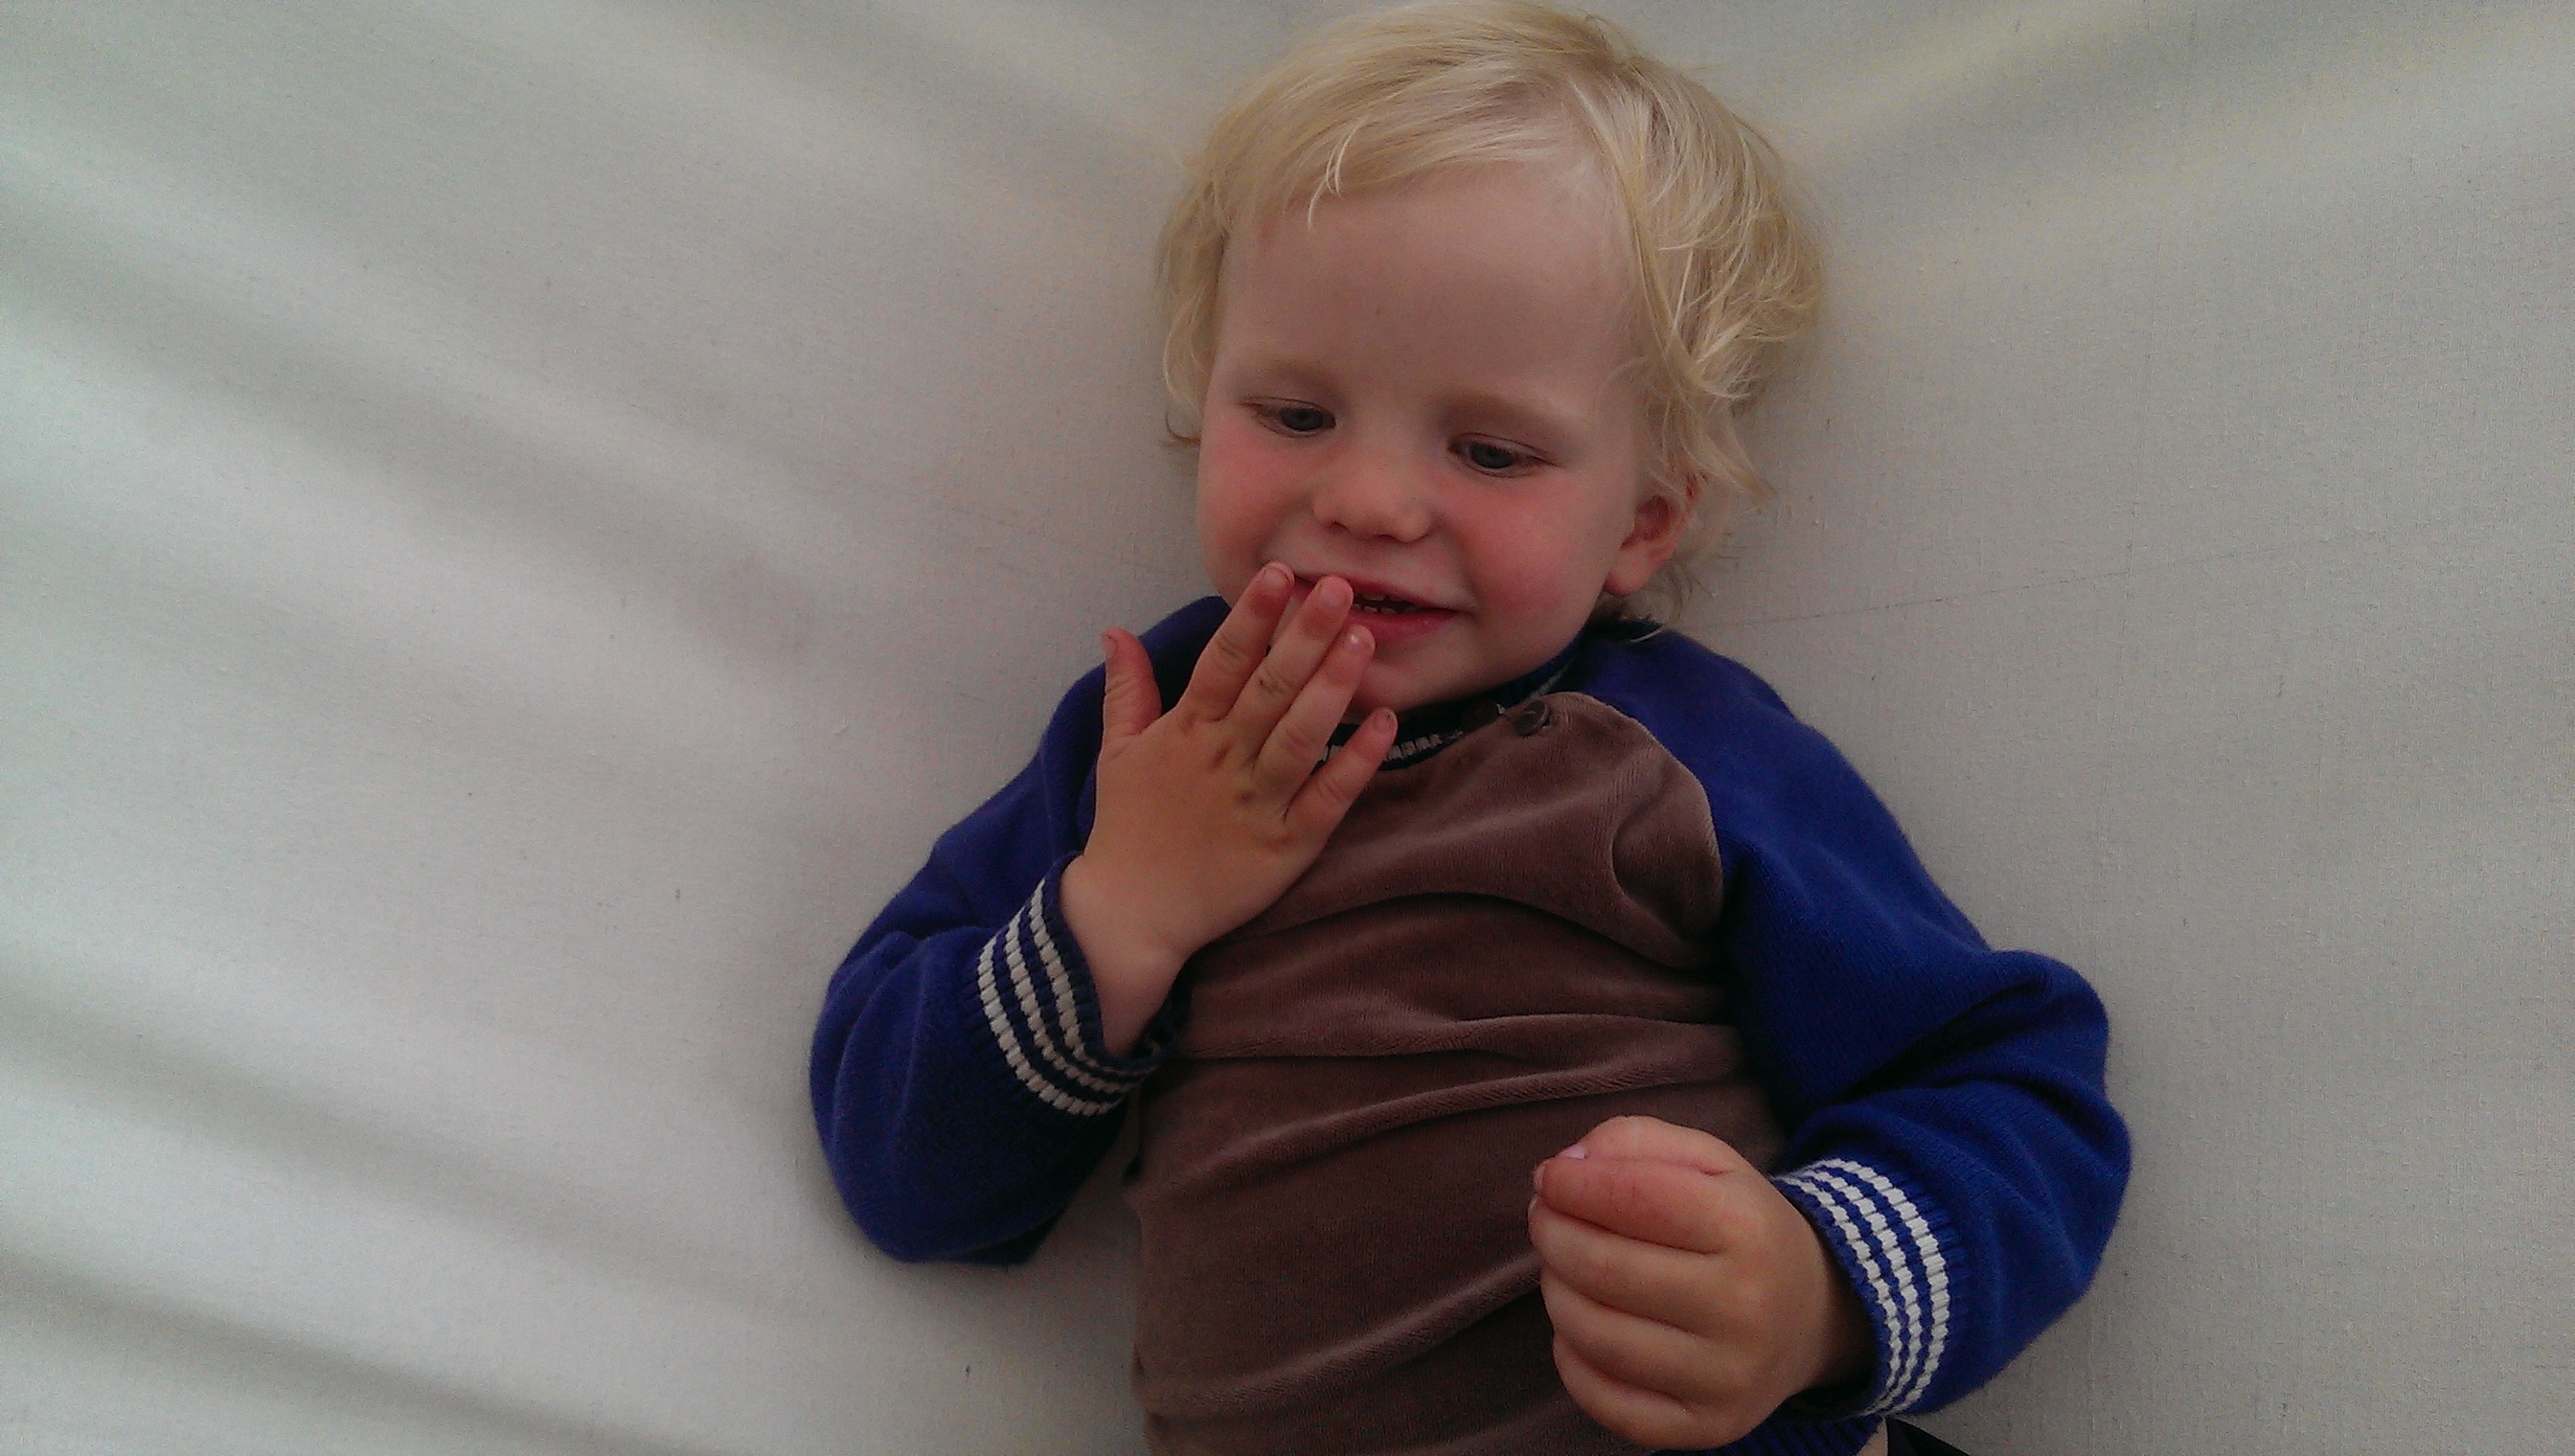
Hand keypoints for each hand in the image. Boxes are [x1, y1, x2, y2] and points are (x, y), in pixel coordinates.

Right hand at [1060, 563, 1397, 1054]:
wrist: (1129, 917)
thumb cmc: (1127, 829)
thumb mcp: (1117, 753)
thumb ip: (1126, 690)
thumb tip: (1116, 631)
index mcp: (1186, 733)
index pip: (1222, 662)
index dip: (1251, 617)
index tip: (1279, 573)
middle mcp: (1223, 761)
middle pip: (1268, 689)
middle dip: (1303, 636)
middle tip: (1338, 587)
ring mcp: (1256, 804)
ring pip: (1299, 737)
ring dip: (1332, 688)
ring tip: (1362, 640)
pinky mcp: (1285, 847)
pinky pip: (1326, 799)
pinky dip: (1356, 764)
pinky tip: (1385, 725)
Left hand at [1529, 1116, 1873, 1448]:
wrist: (1811, 1314)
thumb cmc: (1740, 1226)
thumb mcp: (1707, 1161)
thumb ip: (1634, 1142)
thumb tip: (1564, 1168)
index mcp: (1748, 1227)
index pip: (1634, 1198)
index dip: (1572, 1184)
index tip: (1550, 1177)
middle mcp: (1744, 1307)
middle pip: (1603, 1267)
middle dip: (1552, 1233)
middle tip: (1544, 1218)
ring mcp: (1726, 1377)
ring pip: (1594, 1335)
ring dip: (1555, 1291)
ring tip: (1561, 1268)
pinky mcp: (1706, 1427)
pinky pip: (1605, 1401)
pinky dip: (1570, 1359)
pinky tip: (1578, 1328)